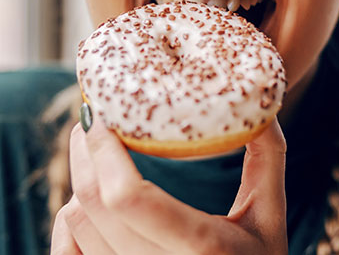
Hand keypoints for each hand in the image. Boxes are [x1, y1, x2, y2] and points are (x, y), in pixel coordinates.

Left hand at [50, 115, 287, 254]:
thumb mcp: (270, 214)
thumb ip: (267, 156)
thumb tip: (257, 99)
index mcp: (202, 248)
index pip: (129, 197)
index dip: (105, 150)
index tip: (103, 113)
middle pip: (91, 204)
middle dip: (84, 151)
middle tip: (93, 118)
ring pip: (75, 222)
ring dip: (81, 179)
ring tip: (100, 153)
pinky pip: (67, 250)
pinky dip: (70, 218)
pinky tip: (88, 196)